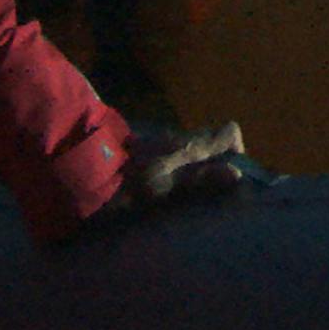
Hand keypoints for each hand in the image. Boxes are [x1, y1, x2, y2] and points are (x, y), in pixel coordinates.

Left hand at [102, 121, 246, 219]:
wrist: (90, 170)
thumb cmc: (132, 180)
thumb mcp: (168, 184)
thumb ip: (202, 178)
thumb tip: (238, 173)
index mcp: (191, 145)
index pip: (229, 133)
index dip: (236, 152)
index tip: (232, 177)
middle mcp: (183, 138)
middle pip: (214, 143)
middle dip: (221, 164)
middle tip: (216, 193)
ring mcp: (166, 142)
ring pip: (196, 149)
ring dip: (201, 168)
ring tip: (195, 196)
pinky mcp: (152, 151)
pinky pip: (180, 156)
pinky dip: (184, 169)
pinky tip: (174, 190)